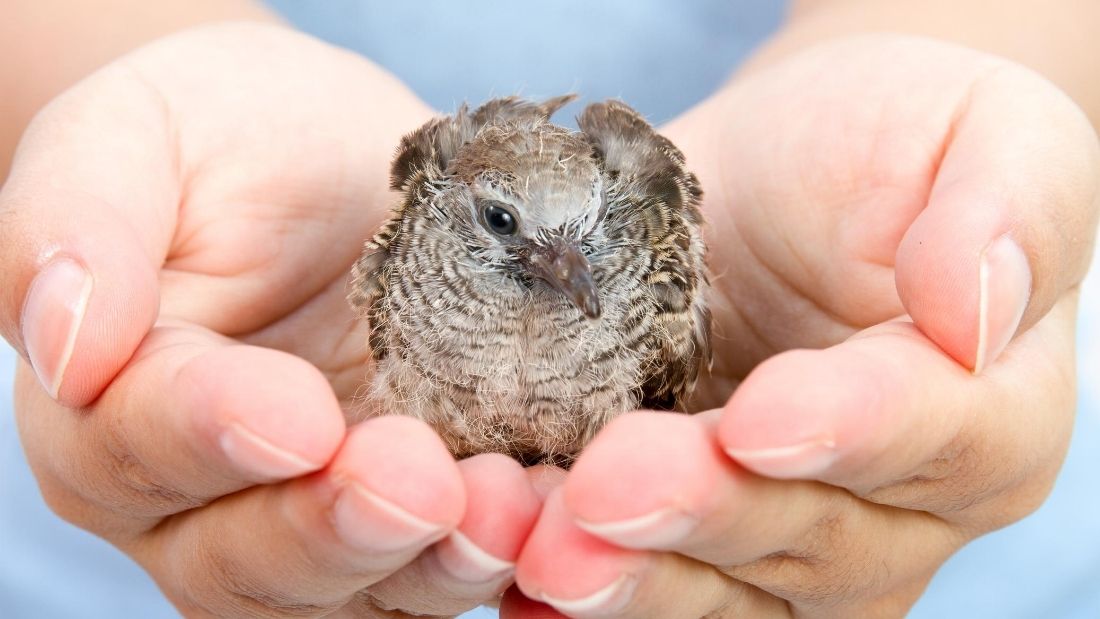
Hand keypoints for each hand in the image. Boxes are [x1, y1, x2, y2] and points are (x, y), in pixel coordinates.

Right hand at [0, 23, 542, 616]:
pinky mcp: (416, 513)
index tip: (294, 414)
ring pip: (353, 589)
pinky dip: (497, 551)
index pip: (137, 446)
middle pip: (243, 557)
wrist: (334, 162)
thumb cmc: (226, 138)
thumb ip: (77, 219)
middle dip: (329, 529)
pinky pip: (445, 561)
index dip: (209, 435)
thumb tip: (61, 340)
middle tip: (414, 482)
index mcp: (112, 405)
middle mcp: (205, 494)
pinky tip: (547, 510)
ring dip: (427, 563)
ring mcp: (317, 516)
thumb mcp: (135, 132)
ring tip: (499, 512)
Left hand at [510, 35, 1098, 616]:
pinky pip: (642, 575)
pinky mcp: (688, 537)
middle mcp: (894, 508)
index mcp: (990, 414)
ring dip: (628, 574)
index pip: (937, 439)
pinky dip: (574, 580)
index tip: (759, 416)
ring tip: (543, 546)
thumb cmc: (885, 151)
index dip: (850, 432)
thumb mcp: (983, 133)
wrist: (775, 183)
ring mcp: (785, 541)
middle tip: (607, 488)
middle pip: (810, 537)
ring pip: (720, 590)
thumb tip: (976, 304)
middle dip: (704, 513)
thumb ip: (1008, 209)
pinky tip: (508, 557)